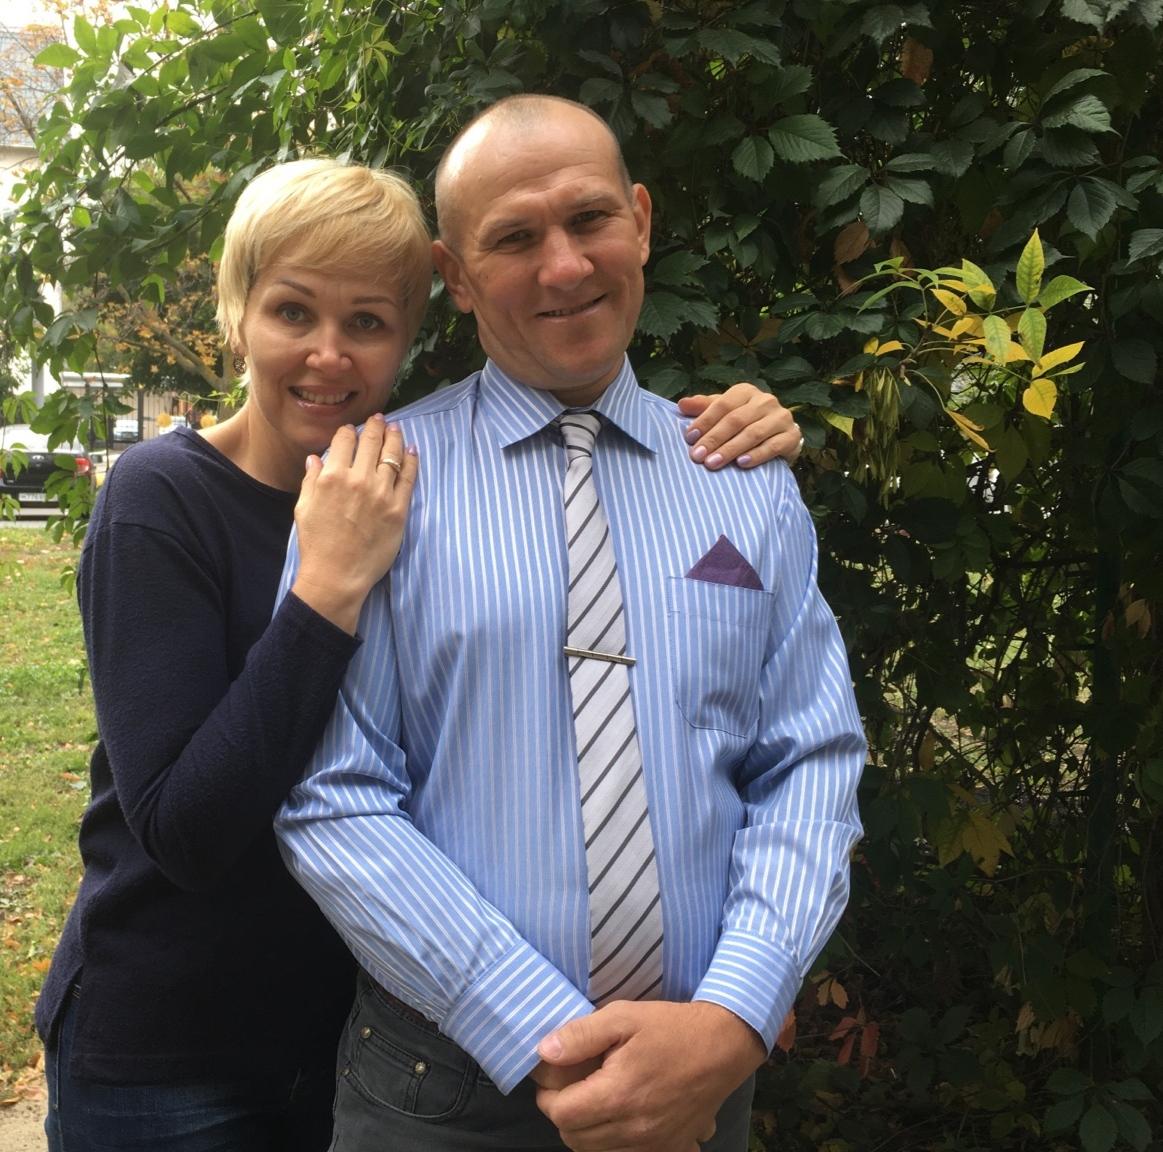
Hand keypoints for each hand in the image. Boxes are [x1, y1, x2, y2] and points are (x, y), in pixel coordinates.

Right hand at [290, 414, 416, 633]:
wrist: (337, 575)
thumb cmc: (317, 544)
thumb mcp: (304, 508)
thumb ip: (311, 479)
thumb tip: (316, 458)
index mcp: (332, 476)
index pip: (345, 440)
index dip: (350, 431)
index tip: (354, 429)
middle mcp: (358, 479)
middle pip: (372, 441)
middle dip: (376, 426)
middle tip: (381, 419)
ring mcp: (381, 493)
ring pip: (393, 455)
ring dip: (395, 438)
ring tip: (397, 429)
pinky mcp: (399, 509)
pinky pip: (409, 477)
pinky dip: (412, 460)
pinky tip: (412, 451)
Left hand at [534, 1000, 765, 1151]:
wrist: (723, 1045)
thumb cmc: (670, 1028)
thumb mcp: (623, 1016)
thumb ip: (581, 1035)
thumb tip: (544, 1052)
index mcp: (618, 1095)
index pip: (561, 1114)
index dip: (548, 1096)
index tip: (555, 1077)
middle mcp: (634, 1130)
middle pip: (575, 1139)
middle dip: (566, 1113)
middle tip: (574, 1086)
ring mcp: (654, 1145)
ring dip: (588, 1130)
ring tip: (597, 1098)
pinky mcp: (671, 1148)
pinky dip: (615, 1142)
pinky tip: (623, 1115)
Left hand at [678, 383, 802, 469]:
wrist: (779, 437)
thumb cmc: (745, 423)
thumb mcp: (724, 413)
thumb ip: (704, 408)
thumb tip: (681, 404)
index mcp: (746, 391)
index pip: (722, 404)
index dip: (705, 421)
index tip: (689, 438)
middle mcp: (766, 401)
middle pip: (736, 420)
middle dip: (714, 439)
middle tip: (698, 456)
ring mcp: (781, 417)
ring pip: (753, 433)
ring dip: (731, 449)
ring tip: (713, 463)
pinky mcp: (792, 436)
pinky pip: (773, 446)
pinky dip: (756, 455)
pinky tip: (741, 464)